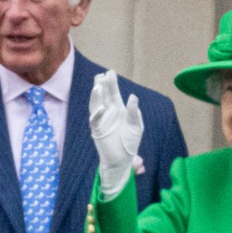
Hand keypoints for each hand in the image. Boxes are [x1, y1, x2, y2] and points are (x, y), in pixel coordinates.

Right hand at [89, 70, 143, 197]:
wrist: (122, 159)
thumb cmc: (130, 143)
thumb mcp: (136, 126)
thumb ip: (134, 113)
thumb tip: (133, 97)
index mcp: (119, 110)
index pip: (113, 93)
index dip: (111, 84)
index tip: (110, 72)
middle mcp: (108, 113)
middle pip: (104, 96)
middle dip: (103, 85)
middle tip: (102, 75)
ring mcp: (101, 121)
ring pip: (96, 105)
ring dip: (96, 96)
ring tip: (98, 86)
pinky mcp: (97, 130)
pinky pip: (94, 120)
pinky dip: (97, 114)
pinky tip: (101, 107)